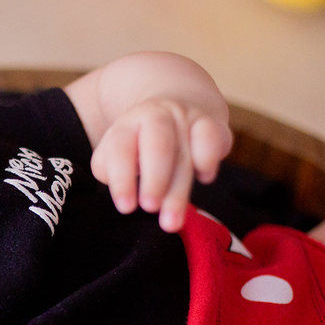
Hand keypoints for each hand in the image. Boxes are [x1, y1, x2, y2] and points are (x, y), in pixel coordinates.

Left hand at [90, 97, 231, 231]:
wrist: (178, 102)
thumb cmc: (142, 141)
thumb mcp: (120, 151)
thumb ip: (111, 169)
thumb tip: (126, 193)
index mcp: (128, 124)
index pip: (120, 148)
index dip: (122, 179)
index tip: (126, 208)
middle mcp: (157, 116)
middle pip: (157, 145)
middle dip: (154, 180)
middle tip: (150, 208)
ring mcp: (186, 118)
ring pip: (185, 153)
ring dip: (179, 190)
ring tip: (172, 222)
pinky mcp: (212, 124)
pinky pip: (212, 138)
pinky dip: (208, 159)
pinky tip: (204, 178)